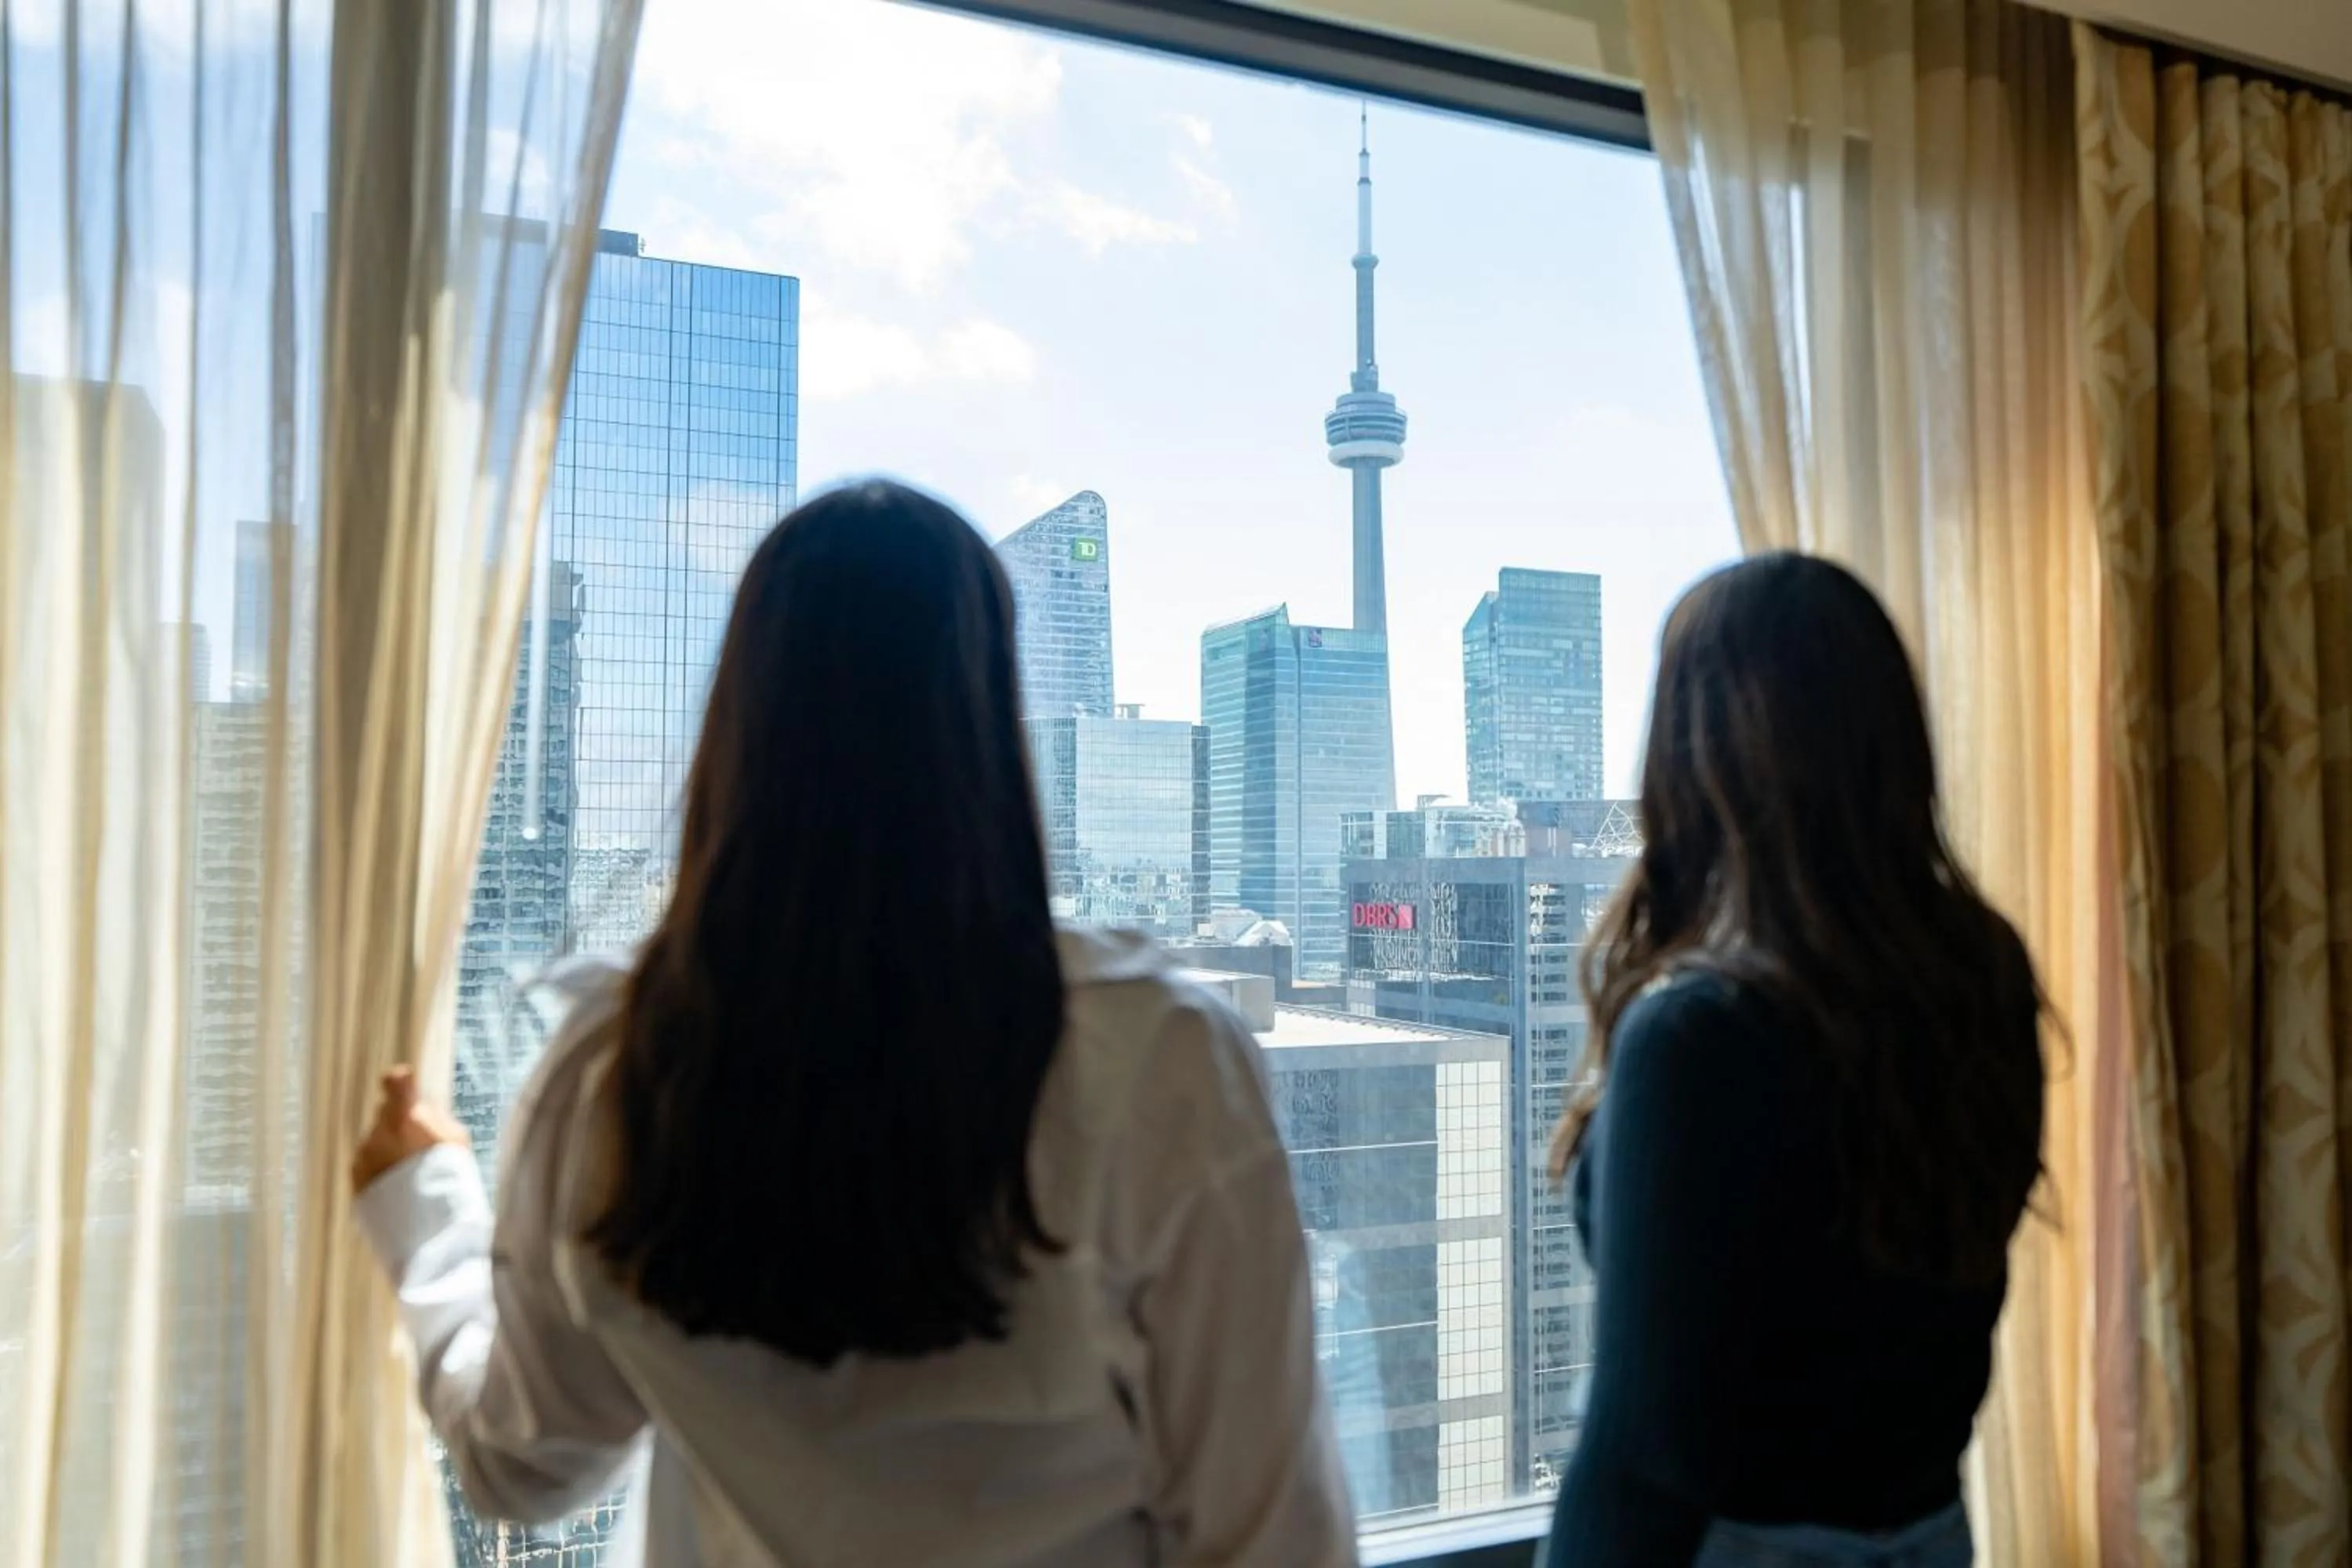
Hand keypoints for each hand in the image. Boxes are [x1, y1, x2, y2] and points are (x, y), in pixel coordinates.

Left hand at [350, 1066, 469, 1193]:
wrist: (426, 1224)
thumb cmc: (449, 1179)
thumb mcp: (456, 1141)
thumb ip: (436, 1118)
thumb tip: (424, 1107)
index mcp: (405, 1117)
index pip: (395, 1081)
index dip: (400, 1082)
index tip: (406, 1086)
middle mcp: (379, 1132)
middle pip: (386, 1114)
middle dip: (398, 1124)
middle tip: (418, 1146)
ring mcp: (364, 1155)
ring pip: (376, 1141)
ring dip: (389, 1150)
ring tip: (410, 1176)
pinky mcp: (356, 1177)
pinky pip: (367, 1164)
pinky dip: (380, 1171)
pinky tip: (398, 1188)